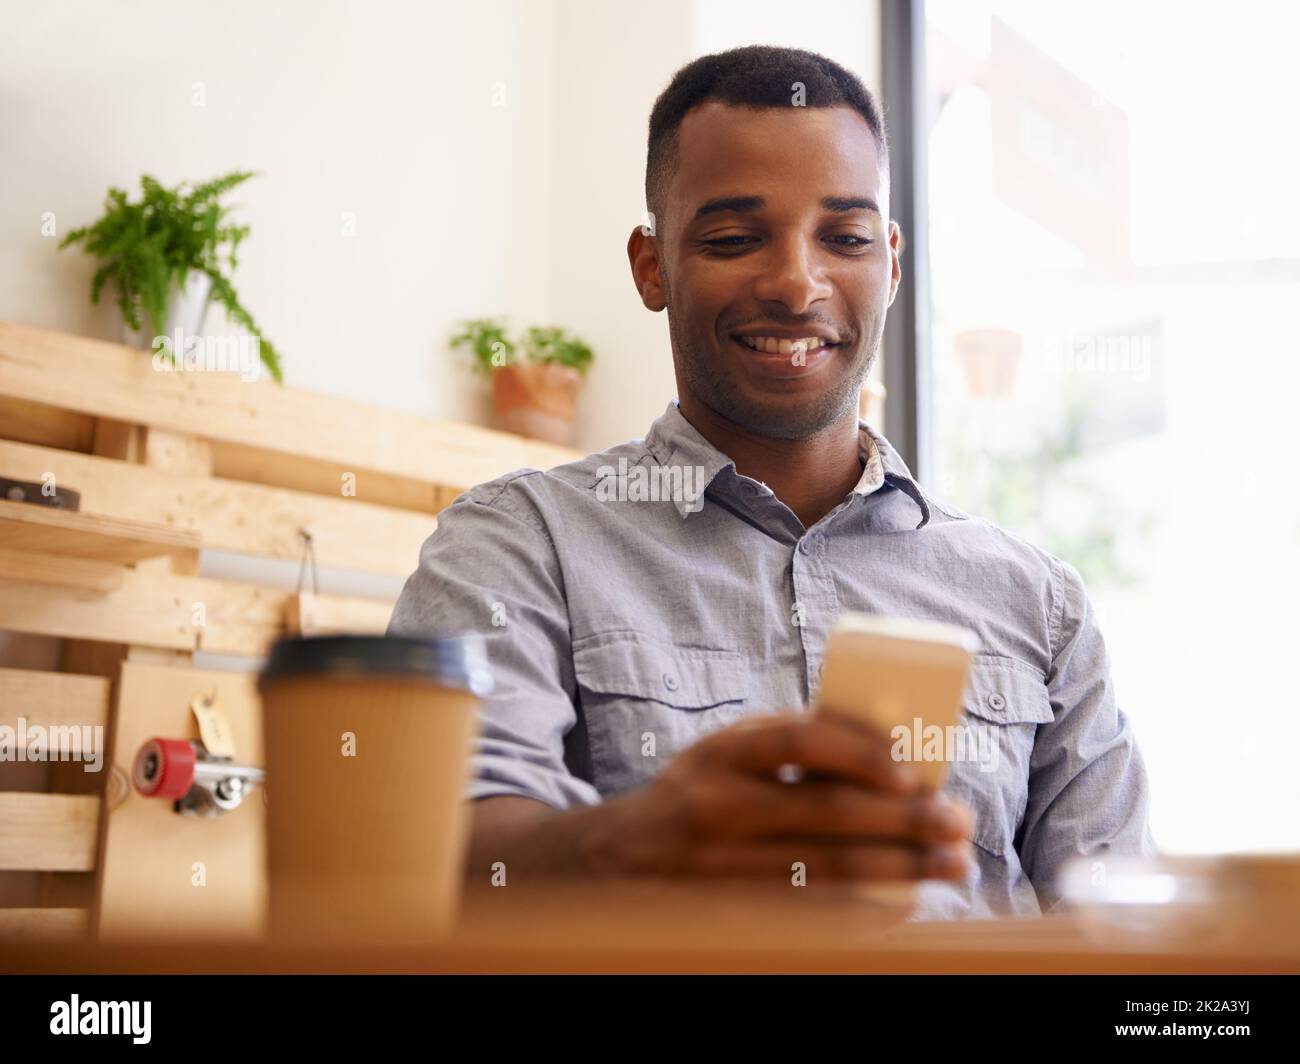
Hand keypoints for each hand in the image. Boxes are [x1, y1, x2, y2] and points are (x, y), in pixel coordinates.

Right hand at [588, 709, 974, 882]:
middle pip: (827, 813)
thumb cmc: (701, 792)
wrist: (622, 858)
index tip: (913, 773)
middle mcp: (717, 807)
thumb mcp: (729, 752)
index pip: (799, 740)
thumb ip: (793, 744)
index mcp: (722, 753)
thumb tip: (892, 750)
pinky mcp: (729, 914)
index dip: (861, 753)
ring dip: (902, 870)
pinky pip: (810, 917)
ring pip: (828, 872)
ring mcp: (721, 868)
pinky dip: (865, 912)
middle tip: (958, 821)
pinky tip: (904, 903)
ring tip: (951, 864)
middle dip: (905, 820)